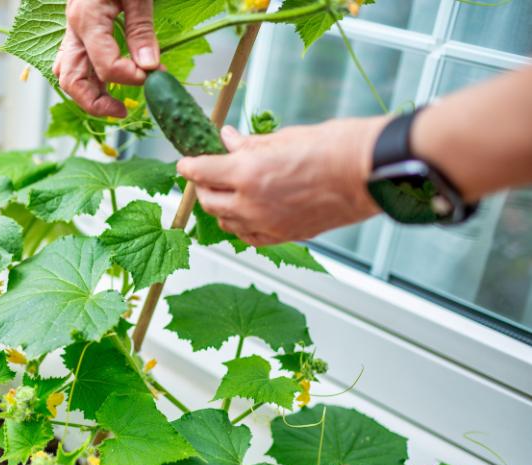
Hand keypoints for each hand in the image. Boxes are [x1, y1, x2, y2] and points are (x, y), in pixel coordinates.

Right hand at [53, 0, 159, 117]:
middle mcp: (74, 28)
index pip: (105, 66)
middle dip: (97, 104)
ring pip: (68, 75)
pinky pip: (72, 62)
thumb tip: (149, 66)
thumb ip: (141, 30)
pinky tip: (106, 82)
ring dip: (89, 94)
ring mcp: (73, 29)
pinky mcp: (78, 28)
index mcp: (87, 19)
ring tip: (115, 102)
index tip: (153, 75)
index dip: (131, 78)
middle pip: (73, 81)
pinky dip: (87, 78)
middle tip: (123, 111)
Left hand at [176, 118, 387, 245]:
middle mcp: (251, 202)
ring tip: (225, 193)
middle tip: (205, 175)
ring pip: (225, 221)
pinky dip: (239, 225)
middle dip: (202, 186)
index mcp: (247, 172)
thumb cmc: (335, 148)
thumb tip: (228, 139)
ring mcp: (266, 223)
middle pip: (209, 200)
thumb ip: (250, 143)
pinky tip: (244, 214)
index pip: (202, 171)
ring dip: (219, 207)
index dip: (190, 166)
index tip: (186, 162)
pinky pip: (248, 236)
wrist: (370, 172)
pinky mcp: (283, 236)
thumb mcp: (284, 137)